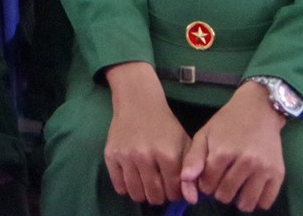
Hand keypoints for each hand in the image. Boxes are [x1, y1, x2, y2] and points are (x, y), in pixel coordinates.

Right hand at [102, 61, 190, 205]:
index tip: (173, 187)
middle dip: (160, 196)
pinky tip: (133, 178)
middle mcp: (145, 156)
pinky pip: (118, 186)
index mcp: (167, 154)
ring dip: (144, 194)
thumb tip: (191, 199)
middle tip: (160, 186)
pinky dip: (126, 188)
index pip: (174, 191)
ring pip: (136, 194)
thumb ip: (191, 171)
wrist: (138, 103)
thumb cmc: (165, 125)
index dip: (176, 193)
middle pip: (155, 196)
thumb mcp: (184, 144)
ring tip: (147, 184)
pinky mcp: (110, 154)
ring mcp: (126, 156)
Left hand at [181, 82, 287, 209]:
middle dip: (219, 192)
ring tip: (236, 188)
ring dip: (237, 199)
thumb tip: (185, 180)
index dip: (205, 184)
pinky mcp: (278, 174)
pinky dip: (257, 201)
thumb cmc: (227, 122)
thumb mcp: (204, 134)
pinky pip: (266, 202)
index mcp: (223, 152)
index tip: (208, 178)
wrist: (259, 110)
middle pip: (226, 195)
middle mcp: (245, 162)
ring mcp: (263, 169)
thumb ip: (193, 158)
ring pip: (246, 203)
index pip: (208, 185)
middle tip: (222, 182)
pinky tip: (250, 189)